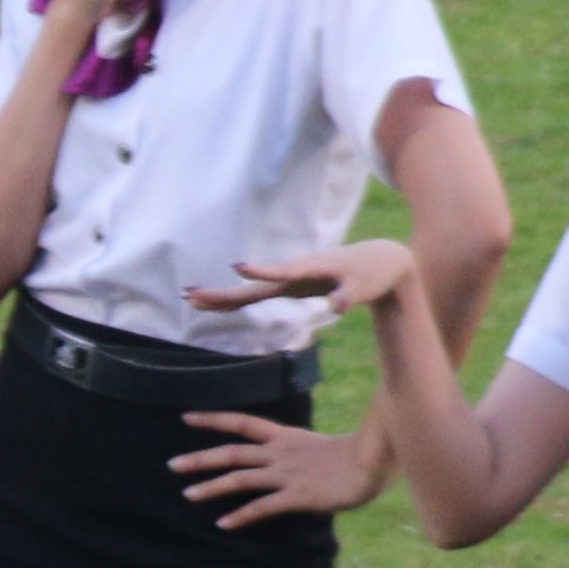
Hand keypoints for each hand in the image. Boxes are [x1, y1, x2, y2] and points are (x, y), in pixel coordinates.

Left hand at [175, 408, 386, 527]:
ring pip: (240, 479)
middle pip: (232, 453)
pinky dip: (241, 516)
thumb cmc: (354, 456)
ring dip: (211, 487)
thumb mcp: (318, 448)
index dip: (213, 419)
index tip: (185, 417)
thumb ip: (298, 454)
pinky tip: (223, 524)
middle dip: (200, 459)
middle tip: (172, 465)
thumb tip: (289, 462)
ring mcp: (286, 474)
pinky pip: (262, 507)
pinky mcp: (295, 496)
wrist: (373, 464)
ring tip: (188, 495)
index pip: (242, 422)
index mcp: (285, 437)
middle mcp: (279, 453)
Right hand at [190, 240, 414, 315]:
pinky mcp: (289, 286)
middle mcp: (293, 272)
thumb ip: (349, 296)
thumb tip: (336, 308)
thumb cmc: (372, 273)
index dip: (263, 272)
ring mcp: (288, 279)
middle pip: (252, 285)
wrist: (377, 260)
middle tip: (191, 294)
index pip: (282, 273)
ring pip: (249, 290)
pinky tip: (216, 306)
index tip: (239, 268)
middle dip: (223, 290)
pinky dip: (235, 299)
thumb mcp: (365, 286)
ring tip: (190, 298)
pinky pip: (256, 294)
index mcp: (310, 269)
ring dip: (220, 296)